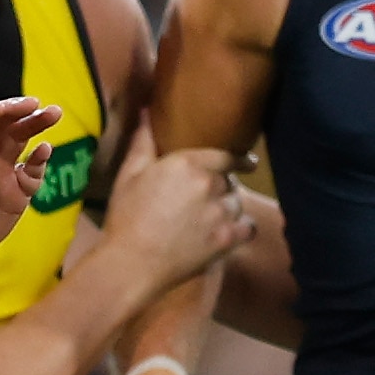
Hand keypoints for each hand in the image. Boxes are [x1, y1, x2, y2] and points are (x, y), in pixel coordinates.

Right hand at [101, 143, 246, 297]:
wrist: (131, 262)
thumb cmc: (126, 217)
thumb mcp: (129, 175)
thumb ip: (144, 142)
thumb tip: (146, 112)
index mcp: (188, 163)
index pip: (227, 156)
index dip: (240, 160)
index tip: (248, 163)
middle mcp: (210, 184)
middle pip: (229, 183)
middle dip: (221, 190)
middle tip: (207, 200)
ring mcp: (221, 212)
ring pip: (238, 205)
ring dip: (229, 209)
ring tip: (214, 218)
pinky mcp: (227, 239)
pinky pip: (248, 228)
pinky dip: (242, 229)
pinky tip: (232, 232)